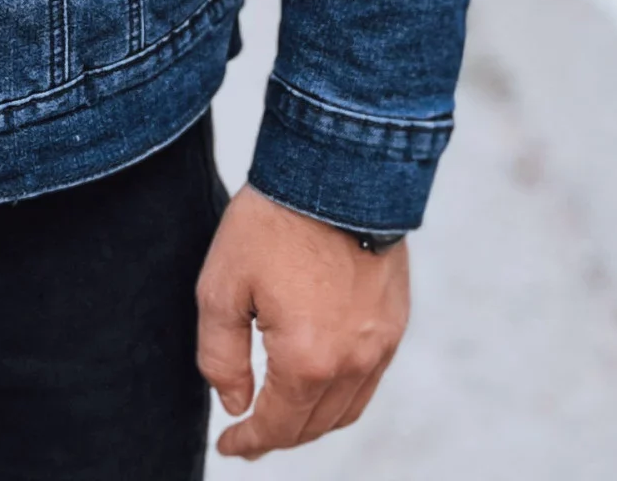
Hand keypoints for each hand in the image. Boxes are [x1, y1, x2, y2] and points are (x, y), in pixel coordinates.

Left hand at [196, 184, 408, 458]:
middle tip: (251, 434)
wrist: (336, 168)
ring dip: (313, 419)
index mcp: (307, 361)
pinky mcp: (396, 319)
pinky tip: (319, 377)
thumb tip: (235, 404)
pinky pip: (370, 377)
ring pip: (347, 408)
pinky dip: (342, 392)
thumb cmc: (272, 222)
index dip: (249, 443)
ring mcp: (382, 343)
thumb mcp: (222, 286)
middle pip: (314, 425)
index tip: (229, 447)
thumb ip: (221, 356)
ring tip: (282, 412)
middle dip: (280, 435)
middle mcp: (353, 362)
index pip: (277, 427)